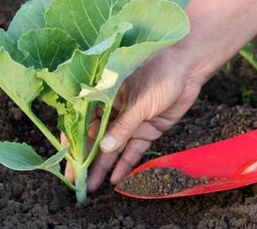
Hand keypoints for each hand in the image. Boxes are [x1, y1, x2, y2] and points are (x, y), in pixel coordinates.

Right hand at [64, 48, 204, 190]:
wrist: (188, 69)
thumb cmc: (159, 74)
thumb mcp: (139, 101)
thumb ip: (122, 126)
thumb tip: (104, 149)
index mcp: (104, 97)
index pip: (83, 122)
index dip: (74, 142)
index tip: (67, 161)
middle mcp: (114, 111)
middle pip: (96, 139)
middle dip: (86, 160)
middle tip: (76, 181)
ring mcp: (131, 122)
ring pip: (114, 148)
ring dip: (103, 166)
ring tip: (92, 186)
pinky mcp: (148, 130)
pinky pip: (134, 150)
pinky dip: (126, 164)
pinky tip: (116, 179)